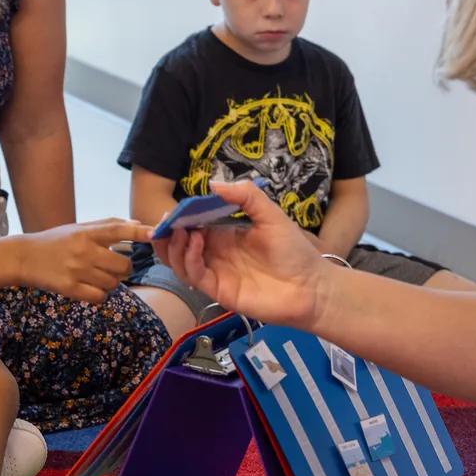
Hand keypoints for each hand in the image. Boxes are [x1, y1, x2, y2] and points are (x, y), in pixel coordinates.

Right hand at [15, 218, 149, 302]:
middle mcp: (84, 251)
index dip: (139, 232)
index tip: (156, 232)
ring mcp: (77, 271)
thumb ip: (108, 225)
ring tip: (98, 277)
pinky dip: (101, 295)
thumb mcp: (79, 227)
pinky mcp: (70, 288)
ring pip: (113, 283)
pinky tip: (92, 287)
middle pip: (123, 266)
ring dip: (111, 283)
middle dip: (124, 269)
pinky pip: (99, 297)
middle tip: (115, 267)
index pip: (119, 230)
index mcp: (87, 233)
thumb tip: (138, 223)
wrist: (25, 257)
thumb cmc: (56, 241)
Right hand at [153, 179, 332, 328]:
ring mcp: (216, 273)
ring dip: (174, 245)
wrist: (311, 287)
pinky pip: (194, 275)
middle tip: (163, 221)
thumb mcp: (271, 215)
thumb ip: (246, 197)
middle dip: (168, 233)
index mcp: (226, 236)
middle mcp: (216, 255)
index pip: (193, 226)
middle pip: (180, 245)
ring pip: (180, 261)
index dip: (180, 218)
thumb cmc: (294, 252)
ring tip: (179, 230)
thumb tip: (213, 184)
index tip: (172, 208)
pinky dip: (188, 258)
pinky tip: (195, 242)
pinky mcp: (219, 291)